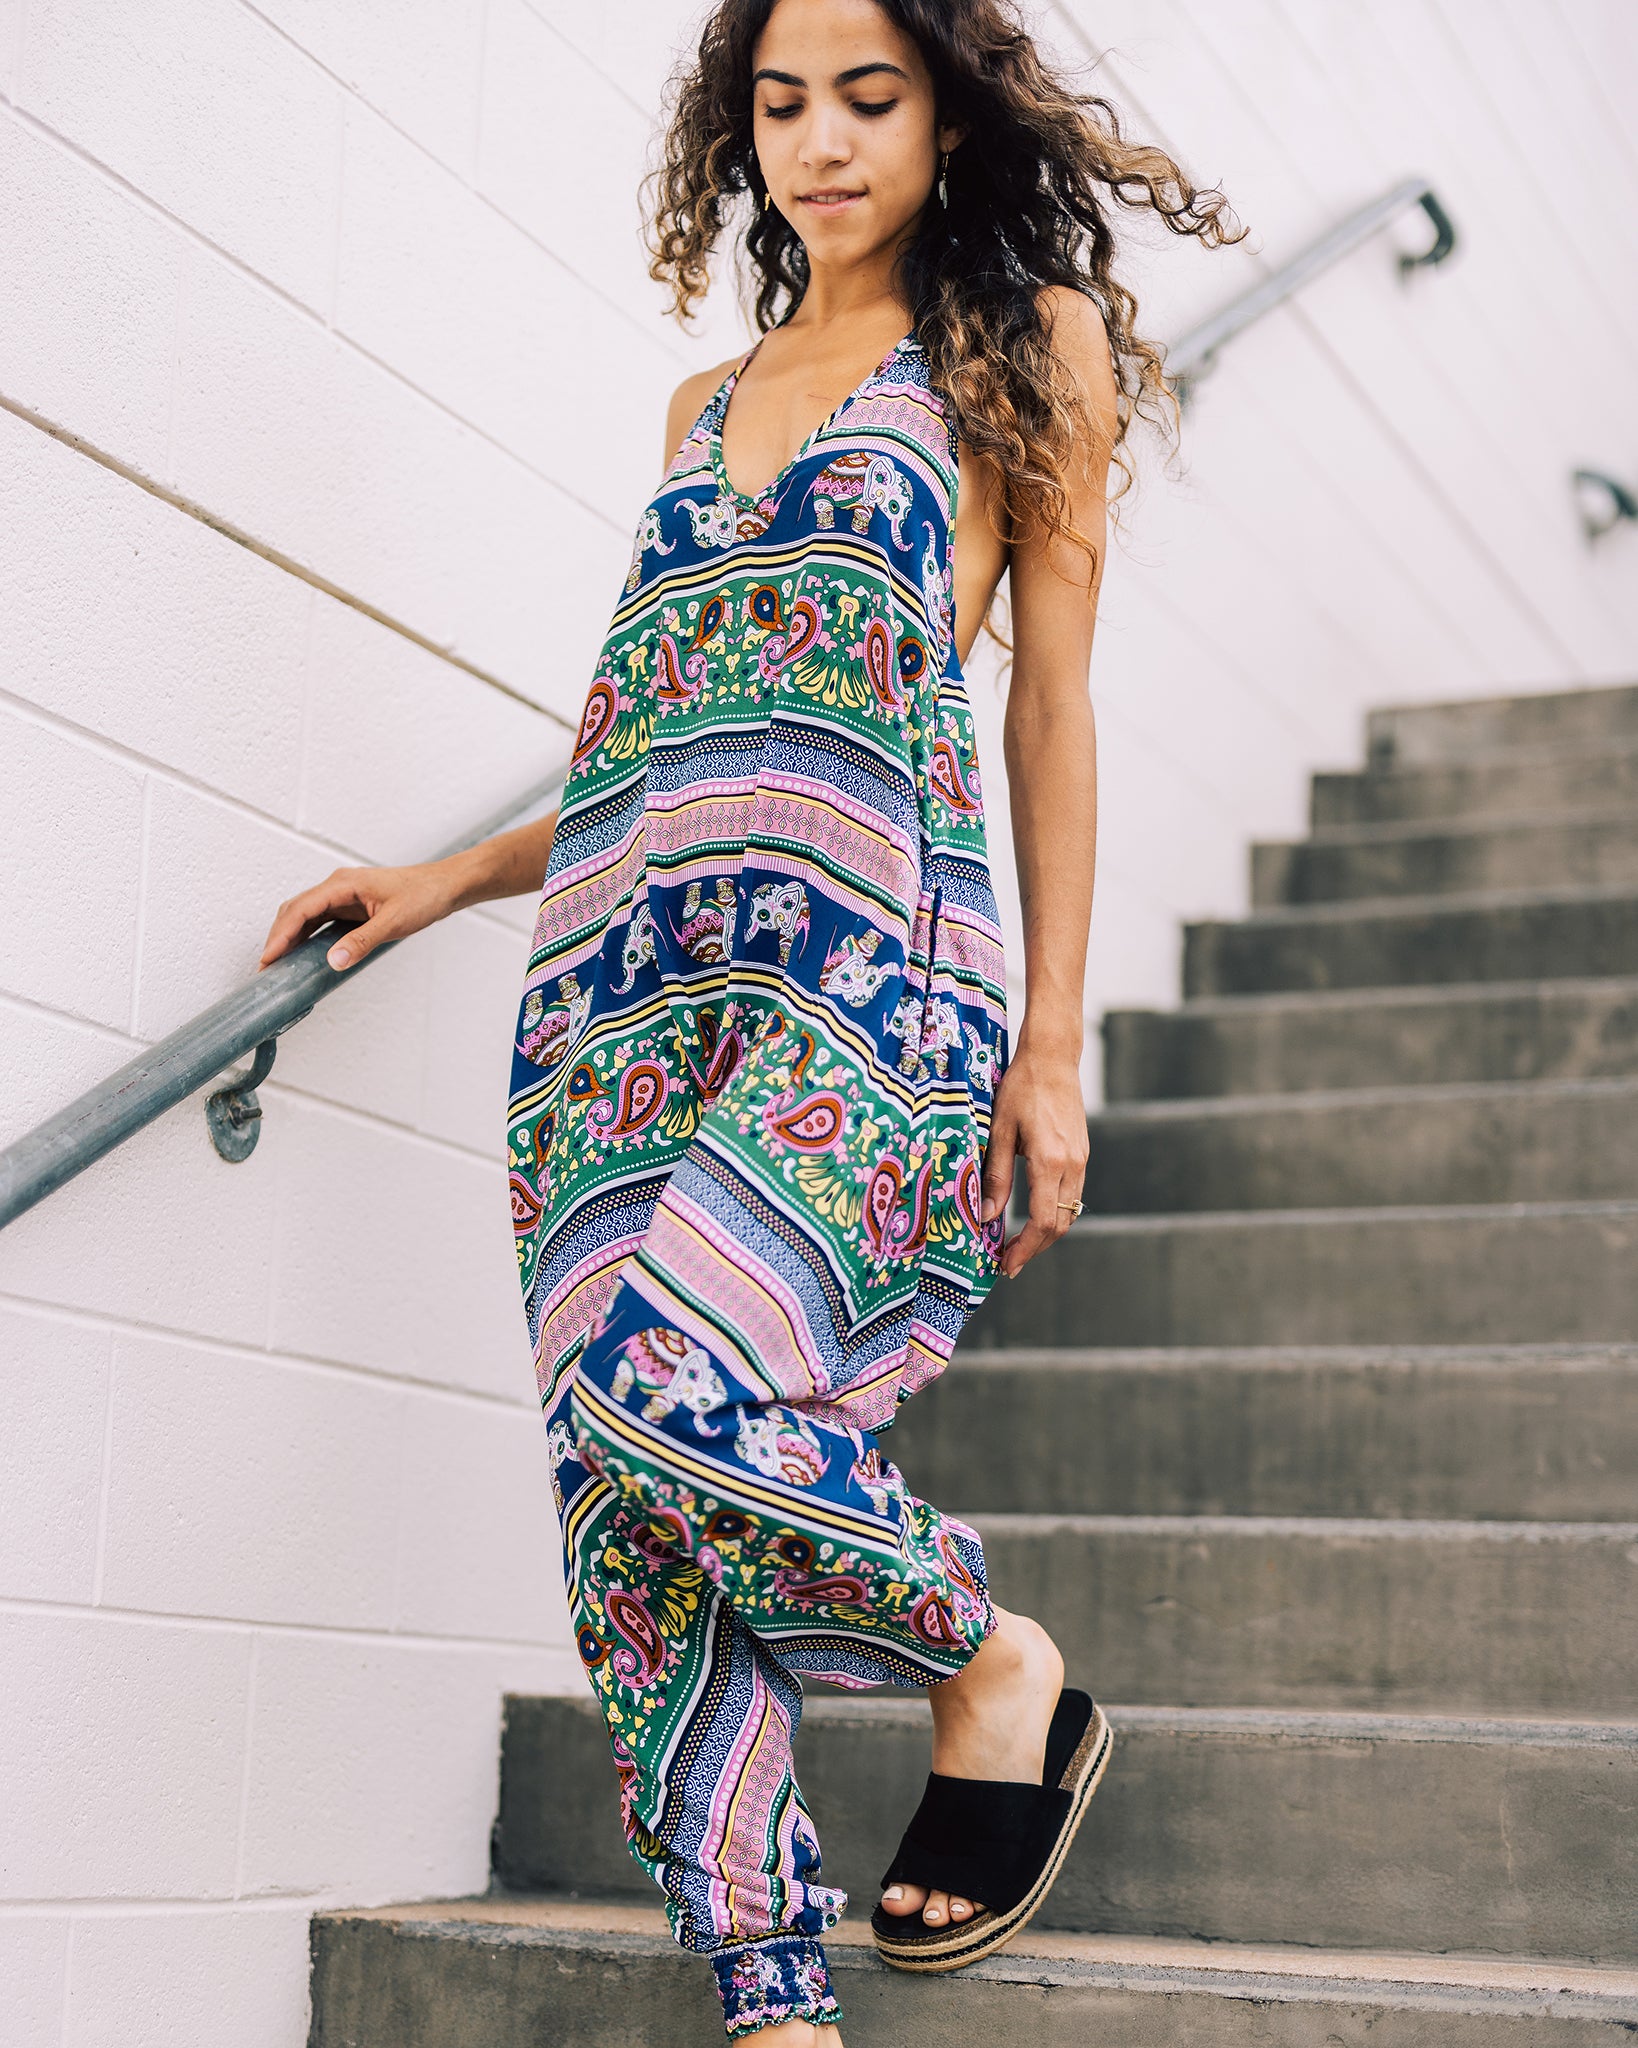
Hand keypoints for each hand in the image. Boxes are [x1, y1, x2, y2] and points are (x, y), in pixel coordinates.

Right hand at [259, 858, 468, 973]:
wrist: (443, 886)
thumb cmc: (423, 895)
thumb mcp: (394, 922)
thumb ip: (362, 942)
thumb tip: (334, 961)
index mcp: (343, 884)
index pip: (301, 908)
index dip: (281, 934)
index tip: (269, 956)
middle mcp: (338, 887)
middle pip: (296, 911)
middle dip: (278, 938)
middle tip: (266, 967)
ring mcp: (343, 896)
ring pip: (305, 916)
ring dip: (289, 938)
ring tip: (277, 964)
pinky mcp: (350, 906)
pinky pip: (320, 921)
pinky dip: (306, 937)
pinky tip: (301, 954)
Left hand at [977, 1043, 1088, 1279]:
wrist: (1053, 1057)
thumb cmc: (1021, 1087)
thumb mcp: (999, 1130)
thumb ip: (995, 1176)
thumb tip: (986, 1216)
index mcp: (1050, 1160)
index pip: (1043, 1222)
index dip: (1024, 1249)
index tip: (1005, 1264)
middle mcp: (1072, 1165)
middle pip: (1060, 1225)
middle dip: (1034, 1249)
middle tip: (1008, 1263)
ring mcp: (1081, 1160)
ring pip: (1069, 1213)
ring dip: (1045, 1234)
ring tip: (1017, 1244)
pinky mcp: (1082, 1154)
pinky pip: (1071, 1195)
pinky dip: (1053, 1213)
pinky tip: (1032, 1215)